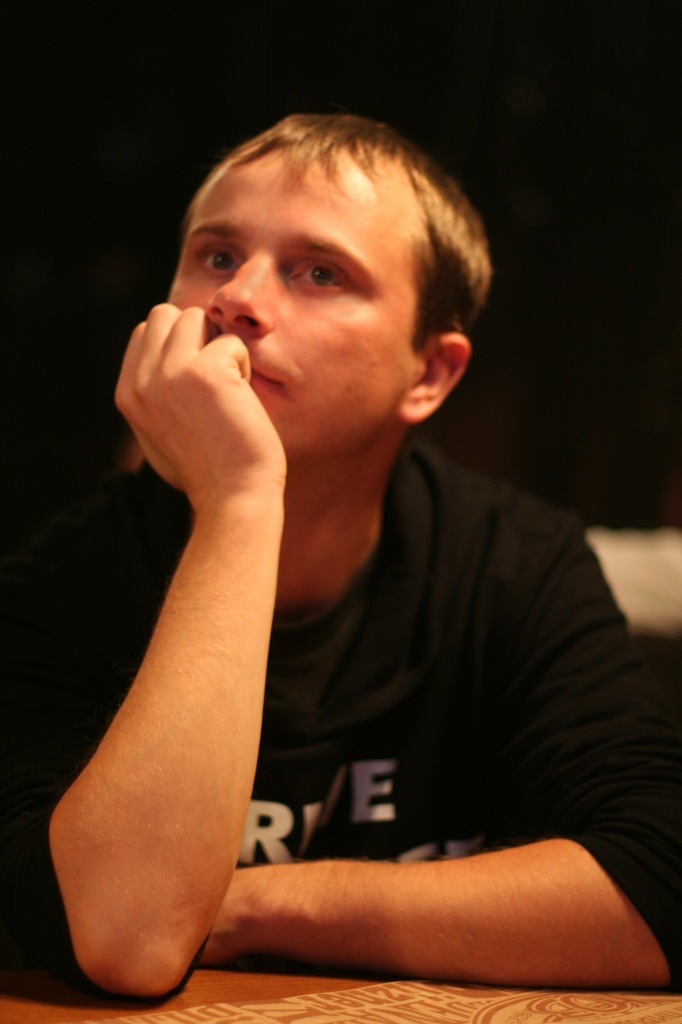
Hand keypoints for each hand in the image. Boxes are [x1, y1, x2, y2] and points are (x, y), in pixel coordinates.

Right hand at [115, 304, 285, 509]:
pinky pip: (231, 341)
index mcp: (127, 393)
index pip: (146, 331)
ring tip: (228, 388)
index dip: (180, 345)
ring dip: (219, 347)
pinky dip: (244, 365)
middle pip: (166, 314)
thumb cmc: (208, 468)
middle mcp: (141, 381)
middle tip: (215, 380)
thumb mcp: (159, 430)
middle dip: (196, 336)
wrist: (233, 497)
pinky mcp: (204, 372)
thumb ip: (154, 391)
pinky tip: (241, 401)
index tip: (199, 385)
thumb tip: (162, 349)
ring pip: (195, 317)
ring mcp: (170, 374)